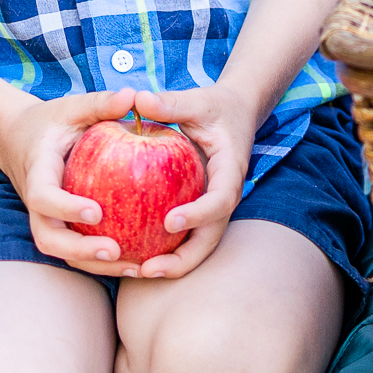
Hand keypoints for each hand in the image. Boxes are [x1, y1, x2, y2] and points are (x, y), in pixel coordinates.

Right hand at [0, 87, 158, 273]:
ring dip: (94, 264)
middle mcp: (37, 202)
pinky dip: (101, 260)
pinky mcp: (59, 225)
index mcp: (37, 172)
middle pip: (48, 237)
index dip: (66, 207)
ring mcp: (45, 218)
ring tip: (133, 265)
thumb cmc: (52, 122)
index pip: (43, 197)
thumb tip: (134, 96)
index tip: (96, 212)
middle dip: (79, 250)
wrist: (18, 139)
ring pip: (62, 251)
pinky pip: (76, 250)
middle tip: (115, 249)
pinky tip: (137, 261)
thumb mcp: (72, 107)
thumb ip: (100, 103)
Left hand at [115, 83, 254, 280]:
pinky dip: (166, 249)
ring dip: (174, 263)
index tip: (169, 222)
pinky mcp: (202, 210)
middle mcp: (225, 195)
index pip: (220, 200)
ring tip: (139, 273)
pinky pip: (187, 236)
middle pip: (211, 236)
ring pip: (200, 245)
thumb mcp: (197, 100)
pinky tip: (135, 255)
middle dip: (184, 259)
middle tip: (149, 269)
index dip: (198, 214)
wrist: (238, 112)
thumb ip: (171, 103)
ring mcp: (214, 206)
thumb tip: (138, 99)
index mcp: (230, 170)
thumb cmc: (215, 106)